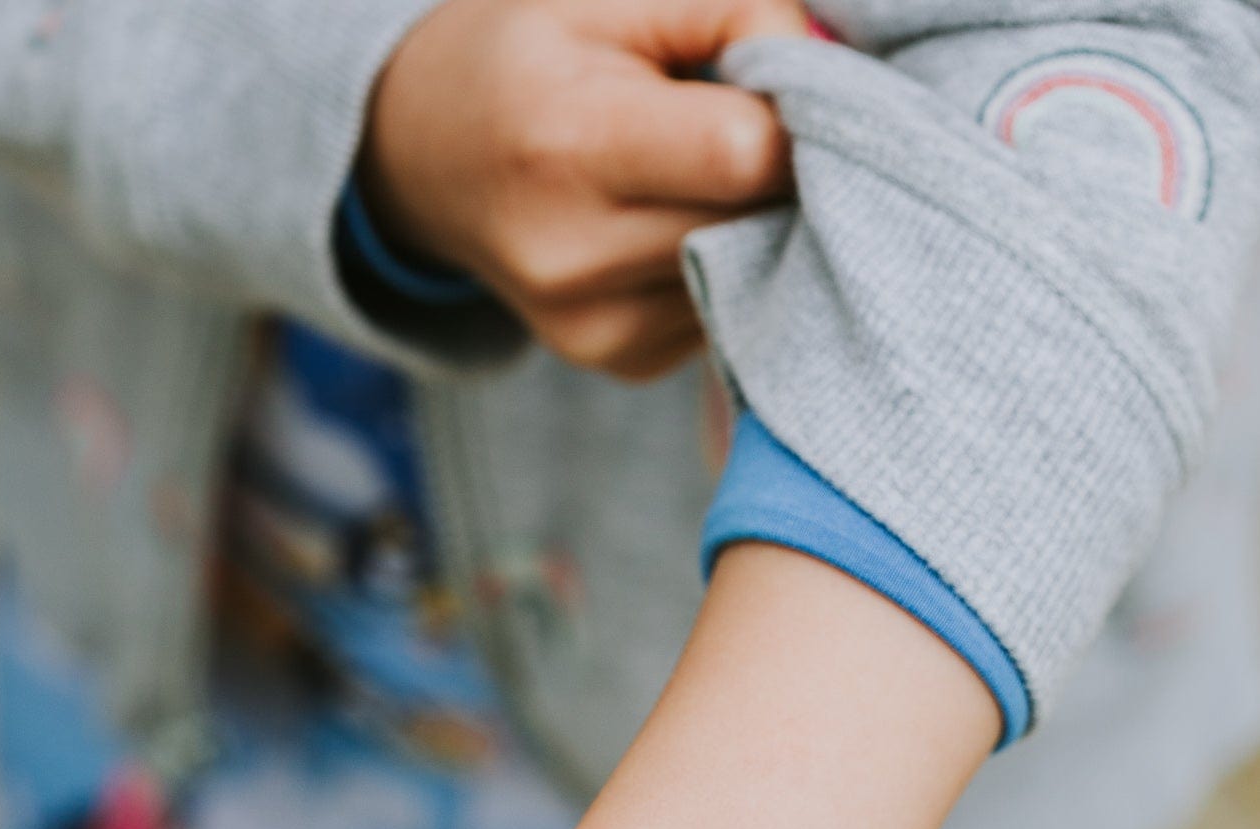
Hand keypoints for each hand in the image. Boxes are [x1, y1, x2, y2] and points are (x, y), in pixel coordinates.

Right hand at [358, 0, 808, 378]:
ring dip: (751, 219)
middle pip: (755, 218)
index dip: (790, 112)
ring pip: (748, 273)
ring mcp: (595, 327)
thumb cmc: (533, 53)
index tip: (779, 80)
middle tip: (742, 119)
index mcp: (568, 146)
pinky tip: (674, 221)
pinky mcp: (619, 363)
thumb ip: (729, 7)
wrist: (432, 157)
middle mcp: (574, 256)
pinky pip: (721, 311)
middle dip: (776, 166)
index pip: (742, 154)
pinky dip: (722, 264)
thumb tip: (827, 69)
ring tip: (694, 170)